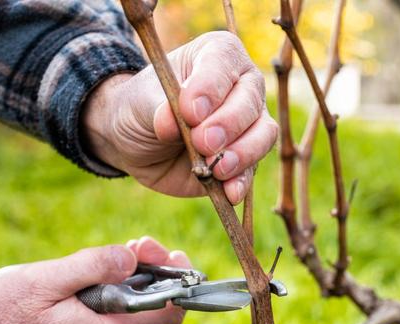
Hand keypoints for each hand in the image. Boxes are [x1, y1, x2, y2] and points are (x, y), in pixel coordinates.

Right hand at [0, 237, 188, 323]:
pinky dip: (121, 293)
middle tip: (141, 245)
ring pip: (137, 315)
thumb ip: (94, 267)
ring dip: (139, 281)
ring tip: (126, 253)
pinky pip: (117, 319)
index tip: (171, 253)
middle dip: (157, 274)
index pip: (168, 316)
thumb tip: (133, 258)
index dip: (179, 282)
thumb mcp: (46, 280)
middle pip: (156, 313)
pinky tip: (106, 272)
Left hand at [82, 31, 277, 203]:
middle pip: (251, 101)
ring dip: (242, 153)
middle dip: (228, 124)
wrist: (135, 142)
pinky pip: (253, 169)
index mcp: (217, 55)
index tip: (190, 112)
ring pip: (264, 134)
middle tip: (203, 142)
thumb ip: (157, 108)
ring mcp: (248, 124)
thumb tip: (171, 123)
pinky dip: (242, 181)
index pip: (224, 63)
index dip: (210, 88)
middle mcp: (241, 85)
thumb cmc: (140, 108)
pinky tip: (229, 192)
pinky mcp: (245, 159)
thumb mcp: (139, 102)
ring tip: (216, 168)